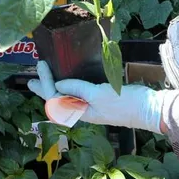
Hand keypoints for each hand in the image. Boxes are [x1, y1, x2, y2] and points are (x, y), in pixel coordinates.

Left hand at [26, 61, 172, 133]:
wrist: (149, 109)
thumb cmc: (124, 103)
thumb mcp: (98, 94)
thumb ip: (77, 89)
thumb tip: (58, 85)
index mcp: (80, 113)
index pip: (55, 98)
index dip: (45, 82)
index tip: (41, 66)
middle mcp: (82, 111)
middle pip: (57, 100)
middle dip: (43, 89)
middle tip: (30, 80)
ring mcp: (91, 106)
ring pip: (66, 97)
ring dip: (54, 88)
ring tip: (44, 79)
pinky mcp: (100, 99)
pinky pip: (78, 94)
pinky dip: (68, 87)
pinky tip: (67, 81)